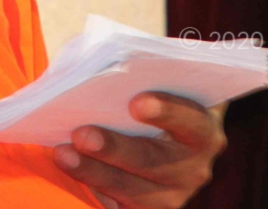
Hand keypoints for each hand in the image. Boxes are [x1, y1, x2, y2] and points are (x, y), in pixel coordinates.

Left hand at [52, 94, 227, 208]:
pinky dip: (90, 187)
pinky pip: (118, 204)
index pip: (192, 121)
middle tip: (82, 134)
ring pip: (131, 189)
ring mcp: (171, 194)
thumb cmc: (155, 95)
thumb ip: (142, 77)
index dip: (167, 111)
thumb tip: (102, 71)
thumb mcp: (160, 83)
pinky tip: (66, 172)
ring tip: (63, 153)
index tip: (136, 103)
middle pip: (153, 161)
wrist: (164, 133)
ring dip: (93, 171)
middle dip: (115, 148)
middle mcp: (194, 168)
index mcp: (204, 130)